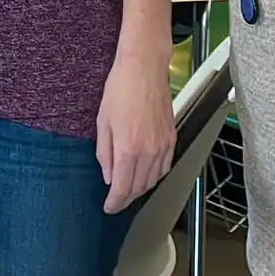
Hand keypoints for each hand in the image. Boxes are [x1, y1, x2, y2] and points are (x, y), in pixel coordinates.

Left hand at [97, 48, 174, 213]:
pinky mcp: (172, 138)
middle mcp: (149, 151)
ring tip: (129, 191)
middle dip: (126, 199)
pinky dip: (155, 176)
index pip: (122, 187)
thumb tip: (108, 175)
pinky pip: (165, 167)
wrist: (144, 68)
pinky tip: (146, 176)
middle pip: (139, 187)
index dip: (115, 202)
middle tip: (116, 202)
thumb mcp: (102, 120)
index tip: (109, 207)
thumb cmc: (121, 88)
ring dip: (141, 189)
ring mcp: (163, 145)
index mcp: (128, 147)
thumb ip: (104, 153)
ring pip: (153, 180)